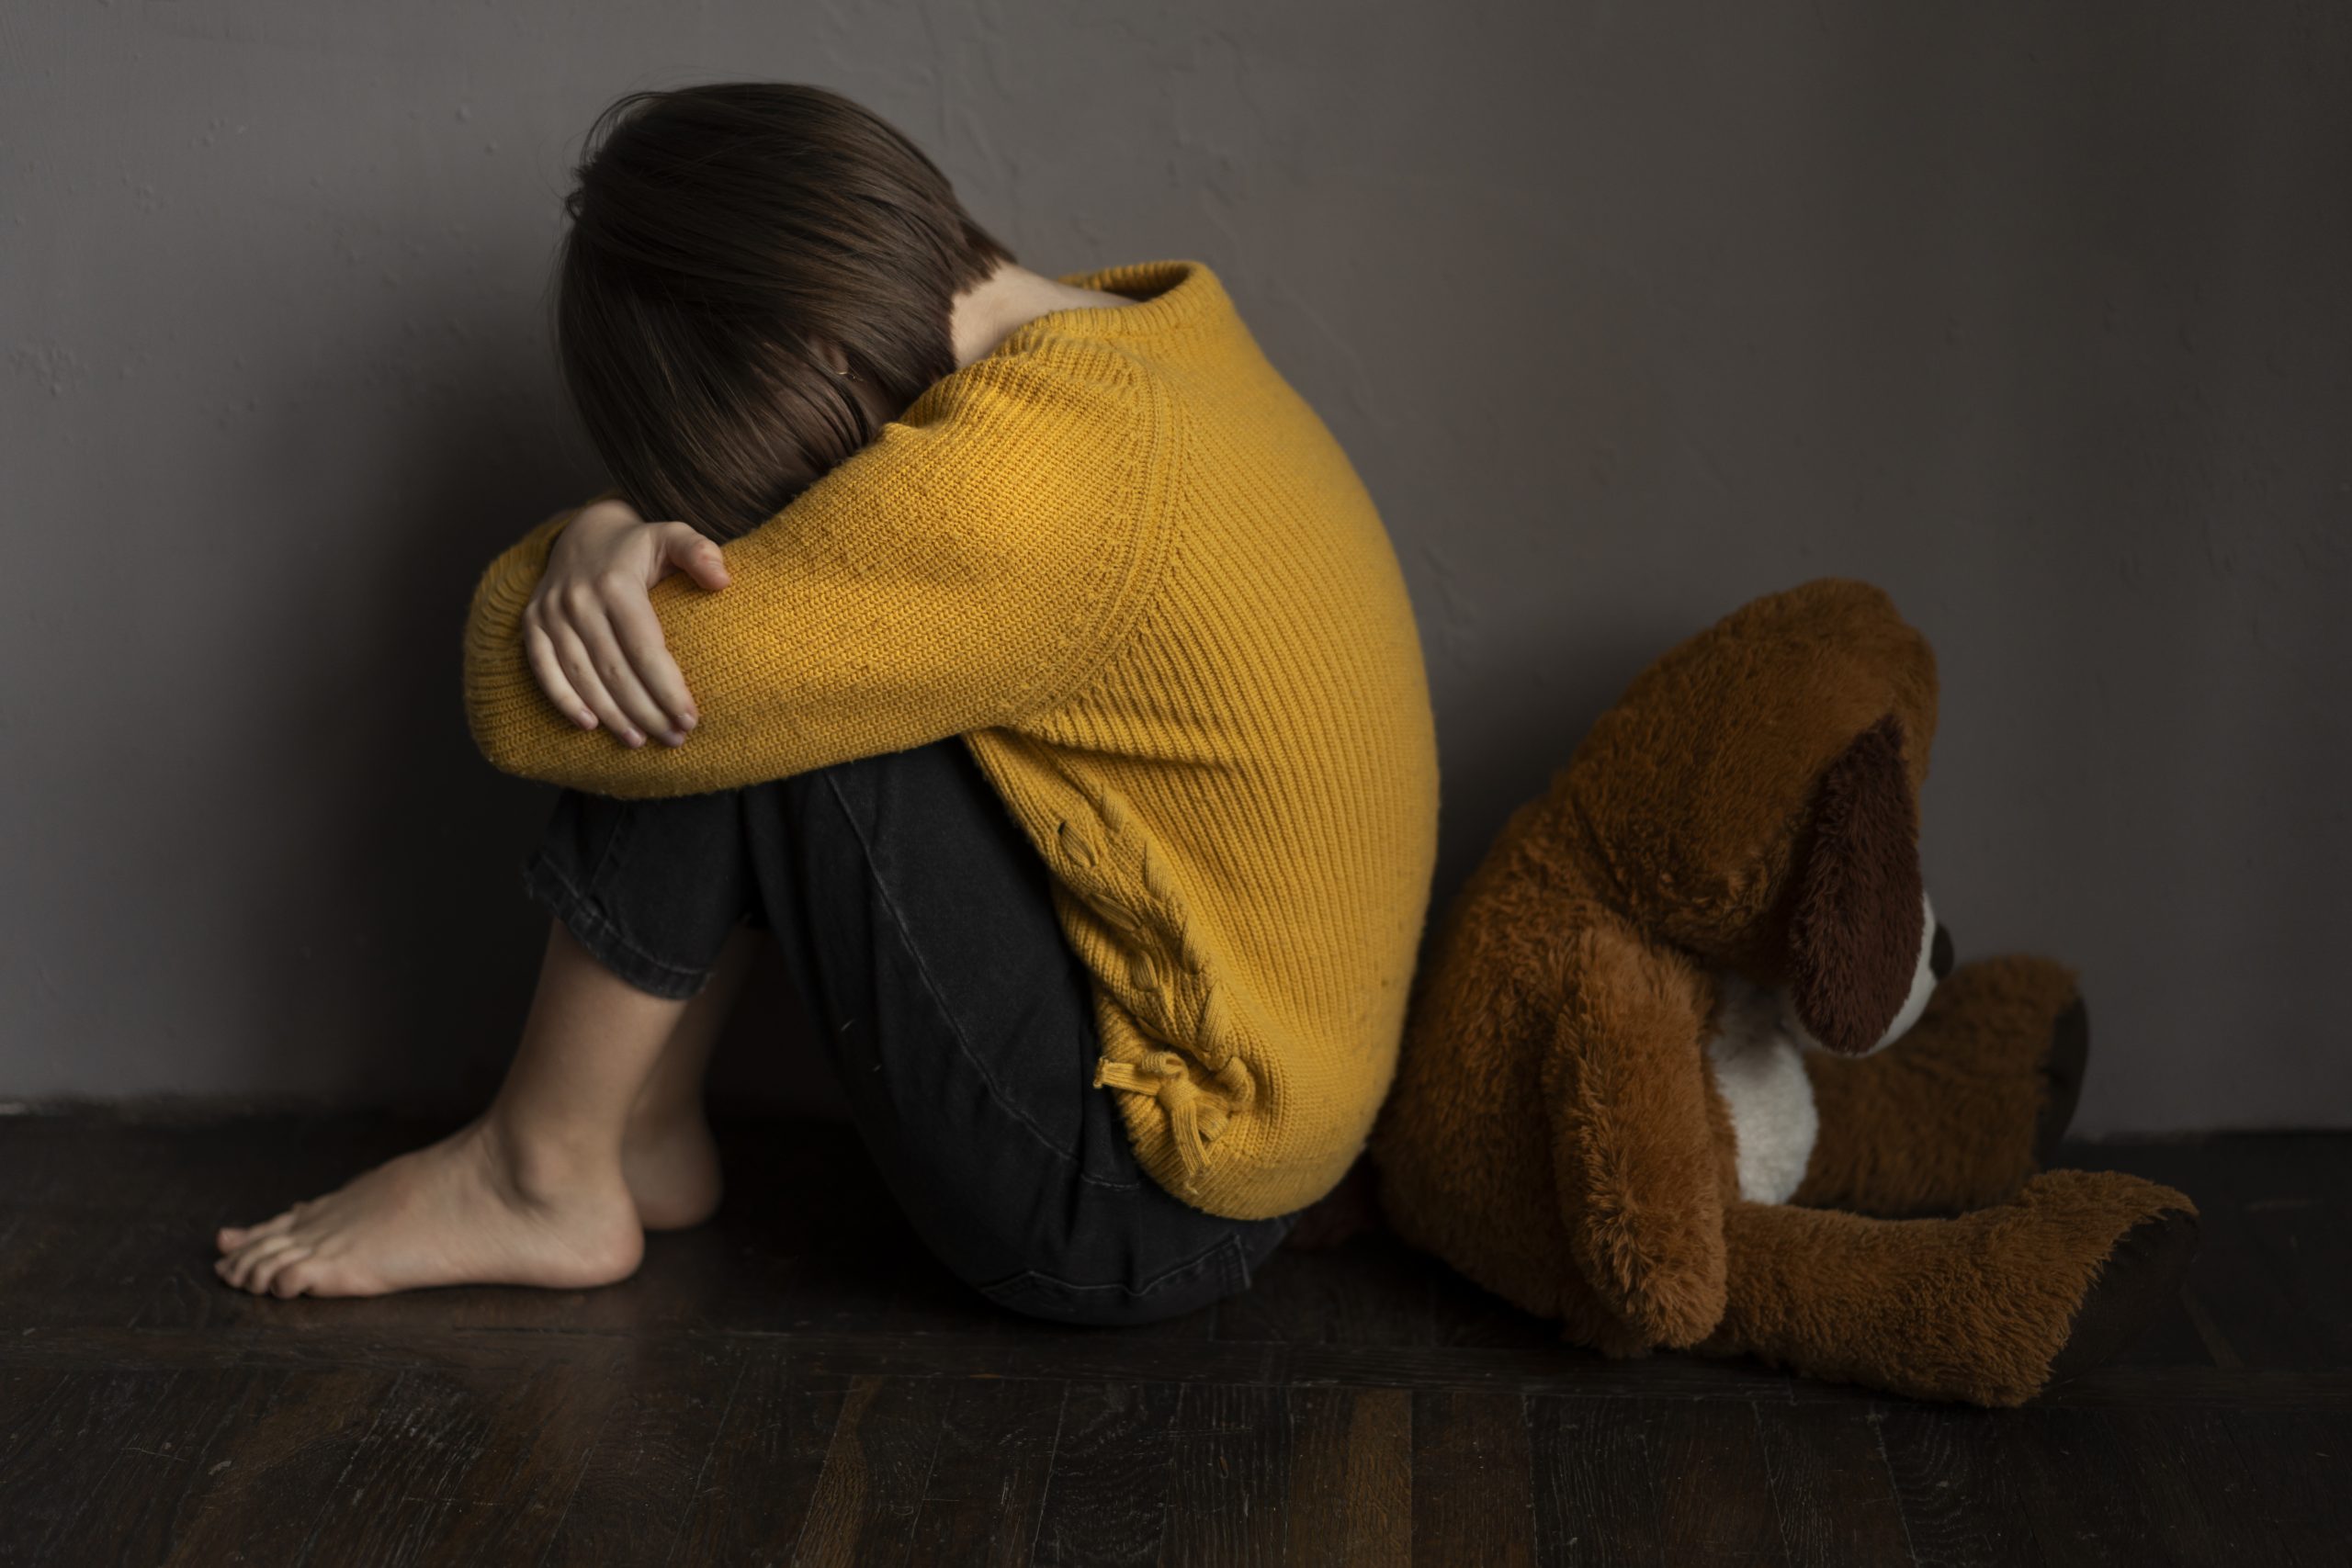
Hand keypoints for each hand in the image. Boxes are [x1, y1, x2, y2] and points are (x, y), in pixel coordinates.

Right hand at [521, 496, 730, 746]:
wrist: (583, 532)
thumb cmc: (638, 546)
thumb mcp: (671, 535)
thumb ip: (699, 551)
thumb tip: (723, 580)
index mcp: (616, 583)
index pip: (644, 648)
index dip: (667, 687)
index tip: (690, 718)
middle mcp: (579, 599)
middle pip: (615, 669)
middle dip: (646, 711)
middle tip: (675, 739)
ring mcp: (551, 612)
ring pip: (582, 676)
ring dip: (611, 714)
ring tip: (640, 741)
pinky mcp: (532, 623)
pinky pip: (543, 668)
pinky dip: (563, 700)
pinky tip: (589, 726)